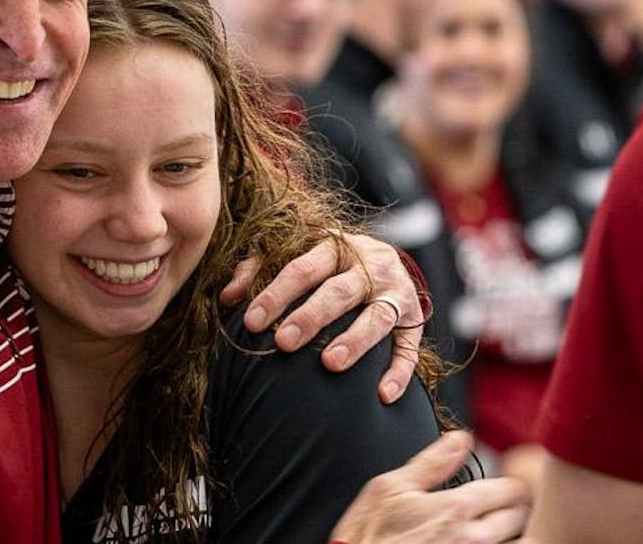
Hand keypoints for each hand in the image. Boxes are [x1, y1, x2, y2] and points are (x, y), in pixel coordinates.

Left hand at [221, 233, 424, 402]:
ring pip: (378, 316)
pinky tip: (382, 395)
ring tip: (329, 363)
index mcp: (337, 247)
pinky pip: (410, 348)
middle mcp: (371, 266)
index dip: (277, 294)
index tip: (254, 321)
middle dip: (311, 316)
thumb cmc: (328, 264)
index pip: (303, 268)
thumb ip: (259, 269)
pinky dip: (399, 371)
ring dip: (355, 340)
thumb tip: (228, 297)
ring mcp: (397, 292)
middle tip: (284, 342)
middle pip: (340, 291)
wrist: (385, 261)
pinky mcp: (414, 319)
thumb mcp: (298, 255)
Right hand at [330, 432, 531, 543]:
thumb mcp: (389, 488)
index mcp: (455, 509)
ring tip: (502, 527)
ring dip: (516, 533)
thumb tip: (459, 440)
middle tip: (504, 503)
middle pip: (520, 517)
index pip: (508, 490)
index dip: (510, 482)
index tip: (505, 482)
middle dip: (515, 506)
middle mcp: (474, 540)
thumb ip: (430, 463)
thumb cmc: (368, 535)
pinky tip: (490, 542)